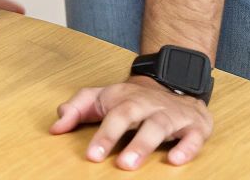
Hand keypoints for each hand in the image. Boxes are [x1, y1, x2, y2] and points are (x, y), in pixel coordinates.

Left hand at [50, 75, 213, 168]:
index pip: (110, 115)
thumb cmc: (132, 99)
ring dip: (145, 145)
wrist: (174, 85)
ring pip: (159, 127)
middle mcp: (146, 105)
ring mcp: (171, 115)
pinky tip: (176, 160)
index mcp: (123, 99)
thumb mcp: (100, 98)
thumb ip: (76, 110)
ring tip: (132, 164)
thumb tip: (55, 127)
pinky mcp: (194, 126)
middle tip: (113, 162)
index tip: (91, 156)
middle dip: (119, 137)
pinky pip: (192, 137)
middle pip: (130, 116)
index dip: (102, 135)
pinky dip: (186, 148)